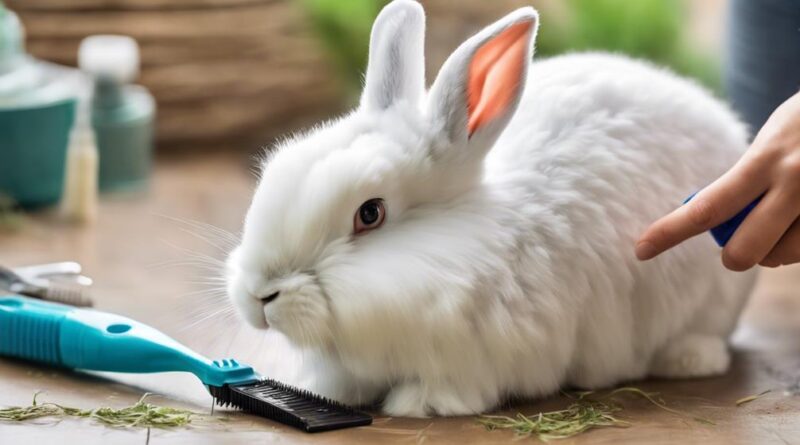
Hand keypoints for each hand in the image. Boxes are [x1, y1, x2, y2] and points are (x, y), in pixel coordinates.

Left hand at [635, 91, 799, 270]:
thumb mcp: (775, 137)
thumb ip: (748, 176)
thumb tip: (711, 215)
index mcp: (767, 160)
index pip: (706, 207)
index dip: (669, 232)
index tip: (640, 249)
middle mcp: (797, 184)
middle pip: (744, 251)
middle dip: (735, 254)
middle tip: (736, 243)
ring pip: (783, 257)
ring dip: (774, 250)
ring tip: (784, 218)